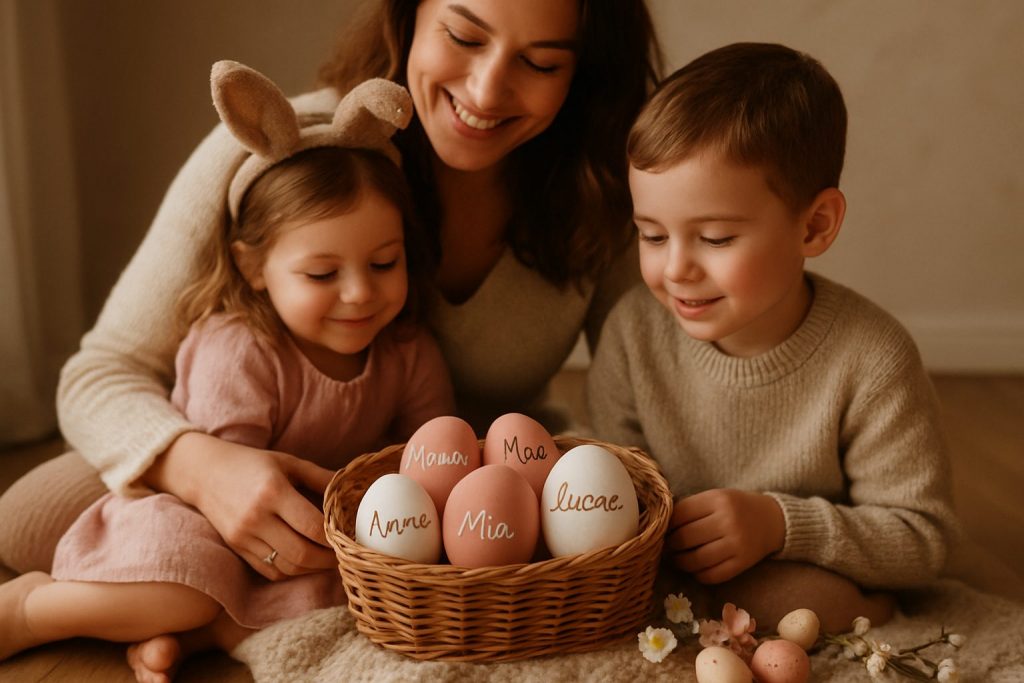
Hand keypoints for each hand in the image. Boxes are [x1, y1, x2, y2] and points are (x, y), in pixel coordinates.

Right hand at [144, 432, 336, 579]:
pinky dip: (291, 571)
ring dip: (311, 569)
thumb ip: (320, 477)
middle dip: (327, 560)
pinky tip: (304, 562)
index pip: (312, 526)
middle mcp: (256, 517)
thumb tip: (351, 489)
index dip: (334, 537)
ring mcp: (243, 536)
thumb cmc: (252, 464)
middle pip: (301, 553)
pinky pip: (270, 571)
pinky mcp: (236, 547)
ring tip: (327, 560)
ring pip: (286, 567)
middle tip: (343, 554)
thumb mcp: (288, 462)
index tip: (348, 537)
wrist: (204, 472)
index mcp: (273, 492)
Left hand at [667, 488, 784, 584]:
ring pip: (696, 560)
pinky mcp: (743, 563)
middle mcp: (727, 521)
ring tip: (677, 559)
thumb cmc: (736, 507)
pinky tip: (696, 569)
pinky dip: (698, 575)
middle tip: (666, 548)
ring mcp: (737, 544)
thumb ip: (691, 508)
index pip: (680, 514)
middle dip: (670, 545)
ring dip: (681, 562)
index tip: (662, 531)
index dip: (666, 525)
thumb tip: (661, 527)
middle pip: (685, 538)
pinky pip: (712, 575)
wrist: (772, 520)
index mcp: (718, 500)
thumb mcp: (715, 497)